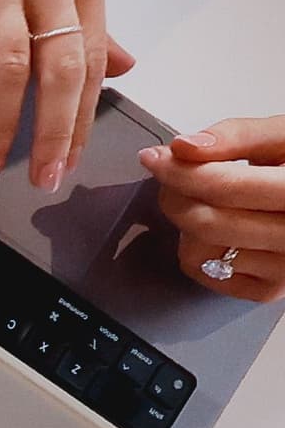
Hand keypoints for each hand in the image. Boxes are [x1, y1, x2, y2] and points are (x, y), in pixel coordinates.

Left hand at [143, 119, 284, 303]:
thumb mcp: (283, 138)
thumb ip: (238, 136)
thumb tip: (185, 147)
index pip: (227, 187)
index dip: (182, 172)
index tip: (155, 158)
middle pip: (206, 222)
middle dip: (178, 196)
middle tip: (177, 178)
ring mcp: (284, 269)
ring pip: (198, 252)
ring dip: (188, 225)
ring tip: (214, 203)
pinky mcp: (268, 291)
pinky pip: (204, 273)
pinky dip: (199, 250)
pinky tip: (221, 231)